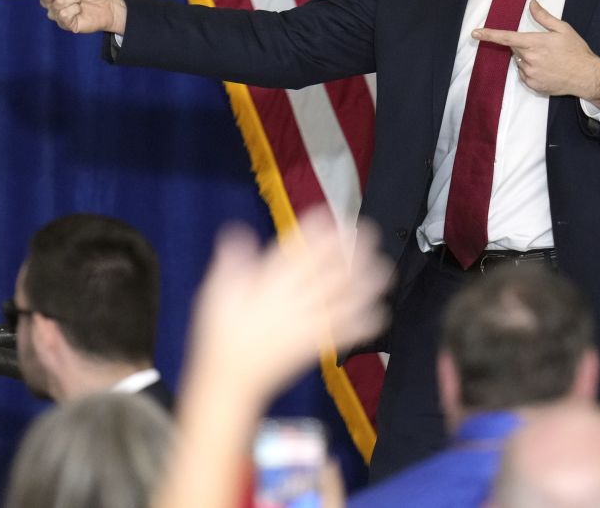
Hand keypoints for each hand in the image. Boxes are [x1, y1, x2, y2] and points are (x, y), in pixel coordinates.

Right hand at [185, 207, 390, 404]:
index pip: (294, 255)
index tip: (333, 217)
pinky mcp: (312, 347)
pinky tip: (380, 313)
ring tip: (383, 270)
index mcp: (266, 289)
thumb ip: (231, 264)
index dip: (315, 234)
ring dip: (363, 286)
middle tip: (369, 235)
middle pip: (324, 275)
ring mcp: (304, 327)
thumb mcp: (215, 295)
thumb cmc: (221, 335)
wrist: (229, 382)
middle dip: (349, 255)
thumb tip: (236, 232)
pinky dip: (361, 325)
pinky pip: (341, 335)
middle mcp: (289, 305)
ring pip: (339, 302)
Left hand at [474, 0, 599, 105]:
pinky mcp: (533, 85)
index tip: (475, 33)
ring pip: (520, 62)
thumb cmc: (576, 51)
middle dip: (524, 45)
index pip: (506, 37)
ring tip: (549, 60)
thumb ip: (544, 17)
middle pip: (515, 49)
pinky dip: (531, 71)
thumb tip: (532, 4)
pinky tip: (547, 69)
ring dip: (528, 59)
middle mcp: (529, 59)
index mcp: (534, 43)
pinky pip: (524, 75)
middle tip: (544, 47)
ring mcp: (530, 74)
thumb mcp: (563, 29)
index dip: (489, 35)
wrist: (587, 76)